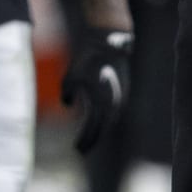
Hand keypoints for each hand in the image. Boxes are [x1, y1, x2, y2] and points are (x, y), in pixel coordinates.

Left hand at [61, 29, 132, 152]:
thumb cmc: (87, 58)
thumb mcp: (70, 77)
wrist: (109, 41)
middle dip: (92, 139)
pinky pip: (114, 109)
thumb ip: (67, 95)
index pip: (93, 131)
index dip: (85, 142)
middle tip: (81, 149)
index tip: (77, 151)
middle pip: (102, 130)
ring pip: (110, 120)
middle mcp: (115, 105)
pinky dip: (106, 117)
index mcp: (102, 105)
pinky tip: (98, 119)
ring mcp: (122, 98)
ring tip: (89, 136)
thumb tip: (69, 106)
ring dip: (100, 129)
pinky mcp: (124, 89)